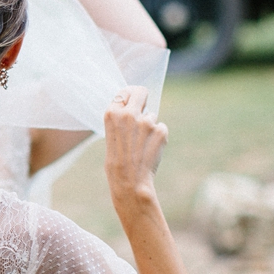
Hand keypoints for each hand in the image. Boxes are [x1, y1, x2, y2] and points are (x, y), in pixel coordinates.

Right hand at [103, 86, 166, 203]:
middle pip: (141, 91)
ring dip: (149, 127)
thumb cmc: (117, 161)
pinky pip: (161, 128)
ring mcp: (146, 121)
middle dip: (143, 97)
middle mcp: (129, 114)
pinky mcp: (160, 130)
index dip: (129, 96)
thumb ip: (122, 119)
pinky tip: (149, 150)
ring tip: (141, 146)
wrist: (129, 181)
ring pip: (152, 116)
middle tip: (144, 107)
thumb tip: (137, 108)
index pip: (124, 92)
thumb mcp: (111, 136)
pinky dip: (158, 137)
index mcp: (111, 114)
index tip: (132, 100)